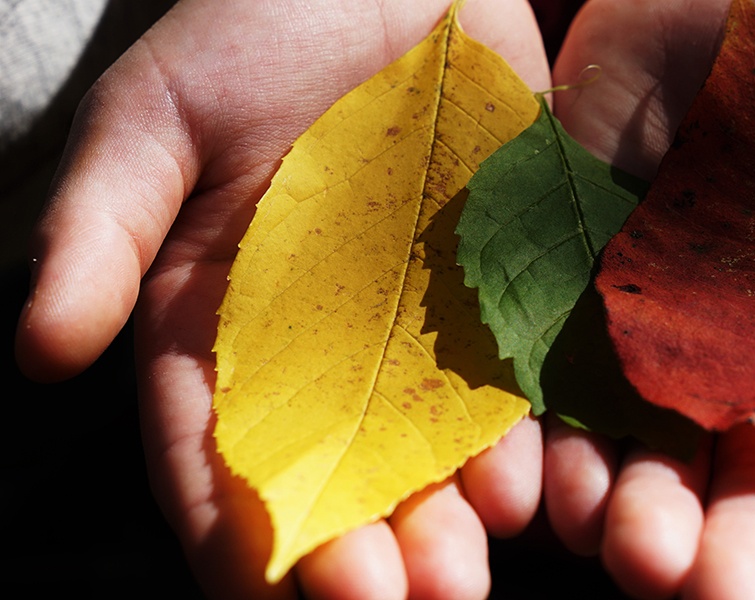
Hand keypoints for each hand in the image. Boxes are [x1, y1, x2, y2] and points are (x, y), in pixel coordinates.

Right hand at [15, 1, 549, 597]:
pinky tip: (555, 475)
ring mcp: (435, 324)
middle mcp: (338, 351)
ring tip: (477, 561)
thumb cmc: (247, 34)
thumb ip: (101, 230)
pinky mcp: (518, 284)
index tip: (260, 591)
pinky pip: (535, 368)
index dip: (235, 528)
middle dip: (369, 546)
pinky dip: (546, 426)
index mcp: (232, 332)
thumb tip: (40, 349)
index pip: (222, 451)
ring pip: (448, 443)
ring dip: (465, 509)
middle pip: (349, 472)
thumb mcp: (154, 121)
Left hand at [545, 0, 754, 597]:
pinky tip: (546, 492)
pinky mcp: (561, 306)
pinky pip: (548, 391)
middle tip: (715, 596)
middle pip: (740, 476)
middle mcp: (744, 356)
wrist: (690, 0)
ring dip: (635, 511)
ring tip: (632, 554)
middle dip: (733, 544)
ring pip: (639, 451)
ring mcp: (648, 338)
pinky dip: (545, 445)